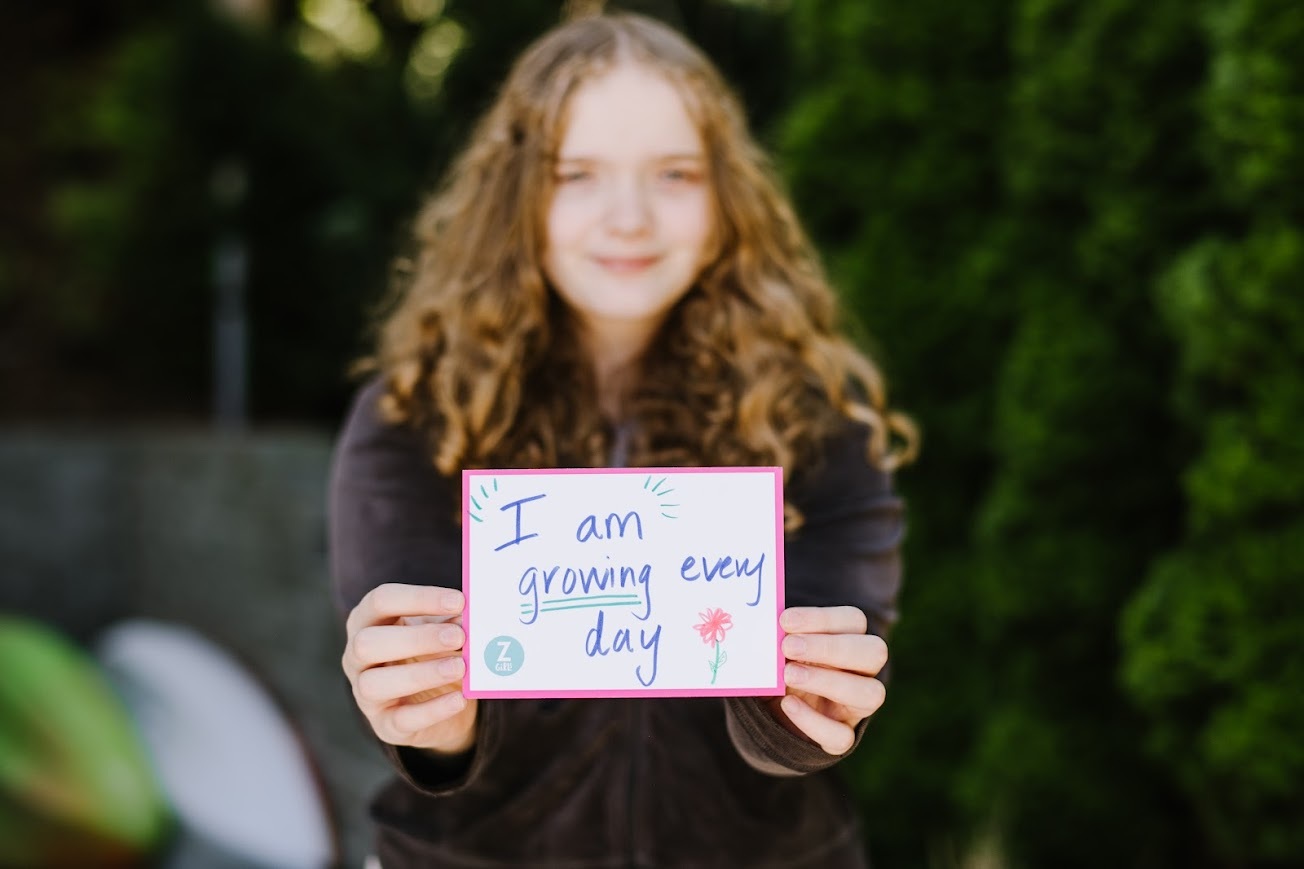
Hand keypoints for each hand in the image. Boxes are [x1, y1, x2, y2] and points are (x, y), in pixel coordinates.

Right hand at [342, 583, 476, 754]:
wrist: (438, 699)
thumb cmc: (431, 651)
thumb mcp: (439, 630)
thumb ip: (450, 622)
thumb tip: (471, 617)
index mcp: (367, 620)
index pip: (381, 600)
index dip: (419, 599)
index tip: (459, 601)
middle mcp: (356, 657)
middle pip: (367, 643)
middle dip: (416, 638)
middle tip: (458, 637)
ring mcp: (365, 694)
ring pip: (375, 684)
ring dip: (421, 674)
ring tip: (460, 667)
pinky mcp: (384, 725)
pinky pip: (401, 720)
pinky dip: (432, 710)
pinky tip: (459, 699)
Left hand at [774, 606, 887, 754]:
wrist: (767, 713)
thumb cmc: (777, 669)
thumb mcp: (775, 651)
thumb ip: (776, 639)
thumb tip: (763, 625)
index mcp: (849, 640)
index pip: (854, 620)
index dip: (822, 618)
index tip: (784, 621)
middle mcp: (862, 672)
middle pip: (874, 652)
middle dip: (831, 647)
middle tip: (787, 646)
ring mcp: (856, 708)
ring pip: (871, 694)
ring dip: (828, 681)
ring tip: (788, 674)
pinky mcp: (841, 738)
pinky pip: (842, 737)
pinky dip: (813, 721)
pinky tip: (788, 704)